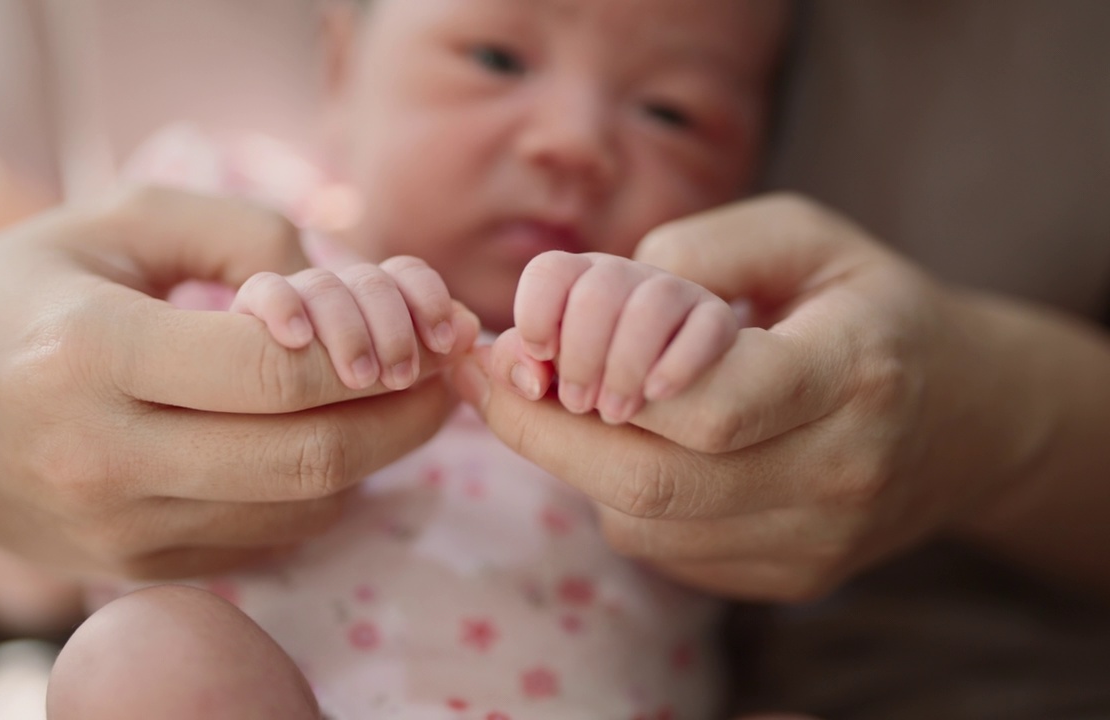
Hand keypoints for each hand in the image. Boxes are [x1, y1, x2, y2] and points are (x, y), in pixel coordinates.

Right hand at [0, 187, 478, 580]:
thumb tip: (342, 286)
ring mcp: (118, 531)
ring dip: (371, 457)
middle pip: (308, 458)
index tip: (425, 326)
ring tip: (391, 400)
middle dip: (406, 419)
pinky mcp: (132, 570)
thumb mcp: (115, 222)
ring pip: (298, 510)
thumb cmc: (18, 291)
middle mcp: (105, 458)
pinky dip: (318, 494)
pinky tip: (325, 440)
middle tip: (446, 377)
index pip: (277, 370)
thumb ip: (240, 228)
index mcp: (93, 353)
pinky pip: (265, 541)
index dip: (376, 349)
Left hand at [453, 194, 1040, 600]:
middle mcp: (840, 472)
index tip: (526, 344)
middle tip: (493, 377)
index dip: (605, 380)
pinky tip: (634, 442)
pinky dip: (619, 496)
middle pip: (658, 482)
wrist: (963, 417)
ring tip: (569, 397)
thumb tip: (588, 295)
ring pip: (647, 523)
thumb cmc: (865, 305)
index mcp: (855, 371)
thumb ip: (702, 249)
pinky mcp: (789, 578)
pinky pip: (665, 549)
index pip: (715, 403)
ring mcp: (816, 541)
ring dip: (579, 460)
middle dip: (548, 430)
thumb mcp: (805, 236)